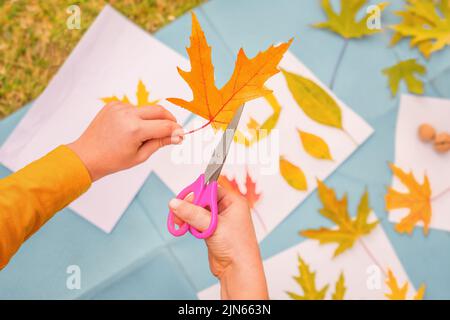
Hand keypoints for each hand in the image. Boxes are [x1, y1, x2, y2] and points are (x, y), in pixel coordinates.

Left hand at [68, 102, 182, 180]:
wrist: (87, 156)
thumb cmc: (112, 160)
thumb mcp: (140, 155)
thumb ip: (160, 142)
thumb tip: (178, 136)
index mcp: (135, 129)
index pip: (165, 126)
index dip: (177, 131)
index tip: (182, 135)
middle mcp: (127, 114)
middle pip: (159, 110)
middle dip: (170, 119)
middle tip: (174, 130)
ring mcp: (119, 107)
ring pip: (146, 109)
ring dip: (151, 119)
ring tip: (143, 135)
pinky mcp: (113, 104)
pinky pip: (133, 108)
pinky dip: (137, 117)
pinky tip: (129, 129)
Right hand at [168, 187, 268, 299]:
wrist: (238, 271)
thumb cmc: (238, 248)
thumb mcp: (213, 226)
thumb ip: (193, 213)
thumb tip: (176, 203)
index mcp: (233, 202)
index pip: (211, 189)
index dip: (197, 193)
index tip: (183, 198)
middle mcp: (226, 209)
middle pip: (202, 199)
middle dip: (189, 206)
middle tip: (178, 213)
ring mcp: (218, 220)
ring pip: (197, 211)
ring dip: (188, 216)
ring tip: (181, 223)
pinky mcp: (211, 230)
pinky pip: (196, 221)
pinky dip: (190, 224)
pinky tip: (186, 228)